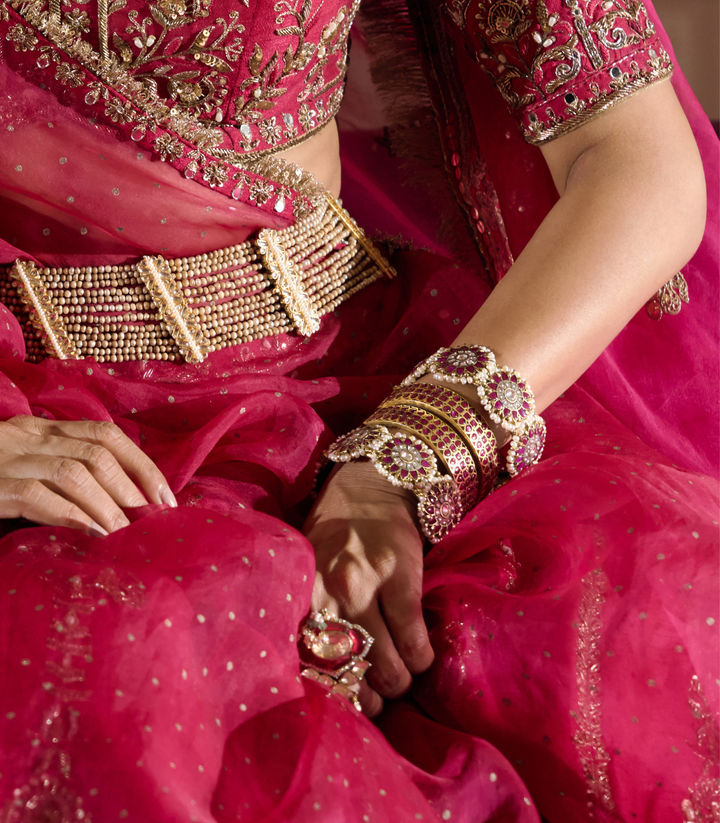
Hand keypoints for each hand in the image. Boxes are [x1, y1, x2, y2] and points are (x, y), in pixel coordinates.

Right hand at [0, 416, 175, 534]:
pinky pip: (37, 496)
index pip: (105, 435)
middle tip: (152, 521)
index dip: (142, 465)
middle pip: (96, 455)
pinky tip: (93, 535)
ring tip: (127, 534)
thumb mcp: (27, 468)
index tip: (166, 497)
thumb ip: (66, 474)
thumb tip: (125, 506)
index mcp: (42, 430)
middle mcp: (28, 437)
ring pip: (73, 473)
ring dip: (108, 506)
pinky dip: (73, 515)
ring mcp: (8, 459)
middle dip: (131, 490)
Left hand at [304, 460, 433, 716]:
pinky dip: (420, 657)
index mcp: (301, 595)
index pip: (308, 661)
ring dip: (397, 682)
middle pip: (347, 670)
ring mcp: (364, 584)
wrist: (368, 487)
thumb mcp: (307, 571)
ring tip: (401, 680)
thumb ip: (309, 613)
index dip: (328, 693)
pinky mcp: (399, 577)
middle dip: (367, 695)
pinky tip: (421, 658)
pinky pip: (412, 636)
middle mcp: (327, 592)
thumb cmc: (333, 536)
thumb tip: (324, 672)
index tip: (342, 703)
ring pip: (384, 662)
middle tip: (377, 698)